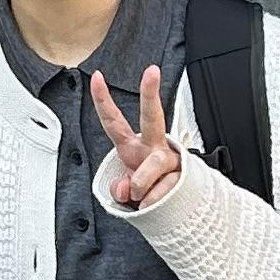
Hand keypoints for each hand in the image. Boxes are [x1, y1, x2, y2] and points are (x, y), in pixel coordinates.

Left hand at [89, 64, 185, 209]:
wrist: (174, 208)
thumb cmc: (147, 192)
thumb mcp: (125, 193)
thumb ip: (119, 189)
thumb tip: (127, 188)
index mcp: (132, 146)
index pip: (114, 122)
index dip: (103, 99)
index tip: (96, 77)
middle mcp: (152, 147)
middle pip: (151, 116)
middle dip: (150, 93)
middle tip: (152, 71)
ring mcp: (169, 160)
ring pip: (151, 168)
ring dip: (141, 188)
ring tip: (142, 198)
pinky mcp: (183, 175)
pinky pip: (161, 191)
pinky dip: (153, 203)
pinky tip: (157, 202)